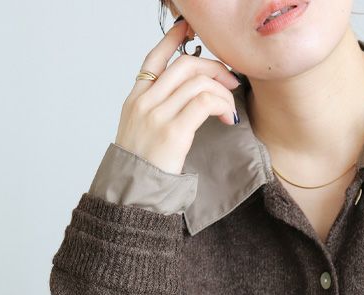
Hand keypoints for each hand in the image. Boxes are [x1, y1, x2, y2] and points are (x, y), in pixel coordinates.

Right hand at [115, 19, 240, 174]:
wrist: (132, 195)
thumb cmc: (141, 169)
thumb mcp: (140, 133)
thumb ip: (157, 112)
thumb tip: (187, 101)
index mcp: (135, 99)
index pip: (155, 57)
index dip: (174, 39)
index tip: (191, 30)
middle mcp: (145, 102)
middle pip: (185, 64)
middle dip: (214, 67)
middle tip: (231, 80)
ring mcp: (157, 115)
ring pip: (198, 81)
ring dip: (223, 90)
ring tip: (230, 109)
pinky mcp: (173, 132)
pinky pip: (205, 102)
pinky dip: (222, 105)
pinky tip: (228, 119)